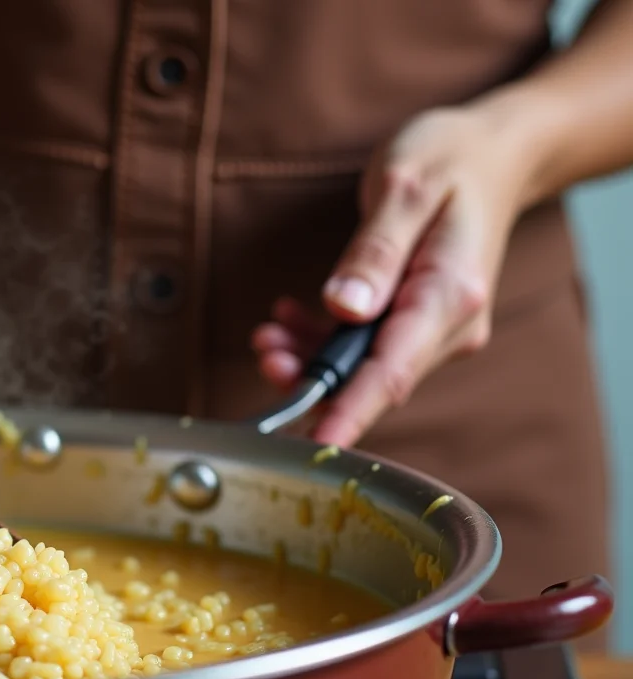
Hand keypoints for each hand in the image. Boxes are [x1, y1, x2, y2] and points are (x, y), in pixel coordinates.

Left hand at [251, 106, 532, 445]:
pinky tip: (288, 320)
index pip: (392, 372)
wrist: (495, 153)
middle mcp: (449, 324)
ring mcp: (435, 327)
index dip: (350, 412)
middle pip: (373, 377)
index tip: (316, 444)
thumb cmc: (451, 159)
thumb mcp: (403, 189)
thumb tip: (343, 307)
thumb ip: (374, 252)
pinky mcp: (418, 323)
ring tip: (266, 335)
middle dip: (313, 380)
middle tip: (263, 354)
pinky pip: (366, 348)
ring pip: (364, 368)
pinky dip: (322, 341)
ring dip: (310, 359)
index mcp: (450, 293)